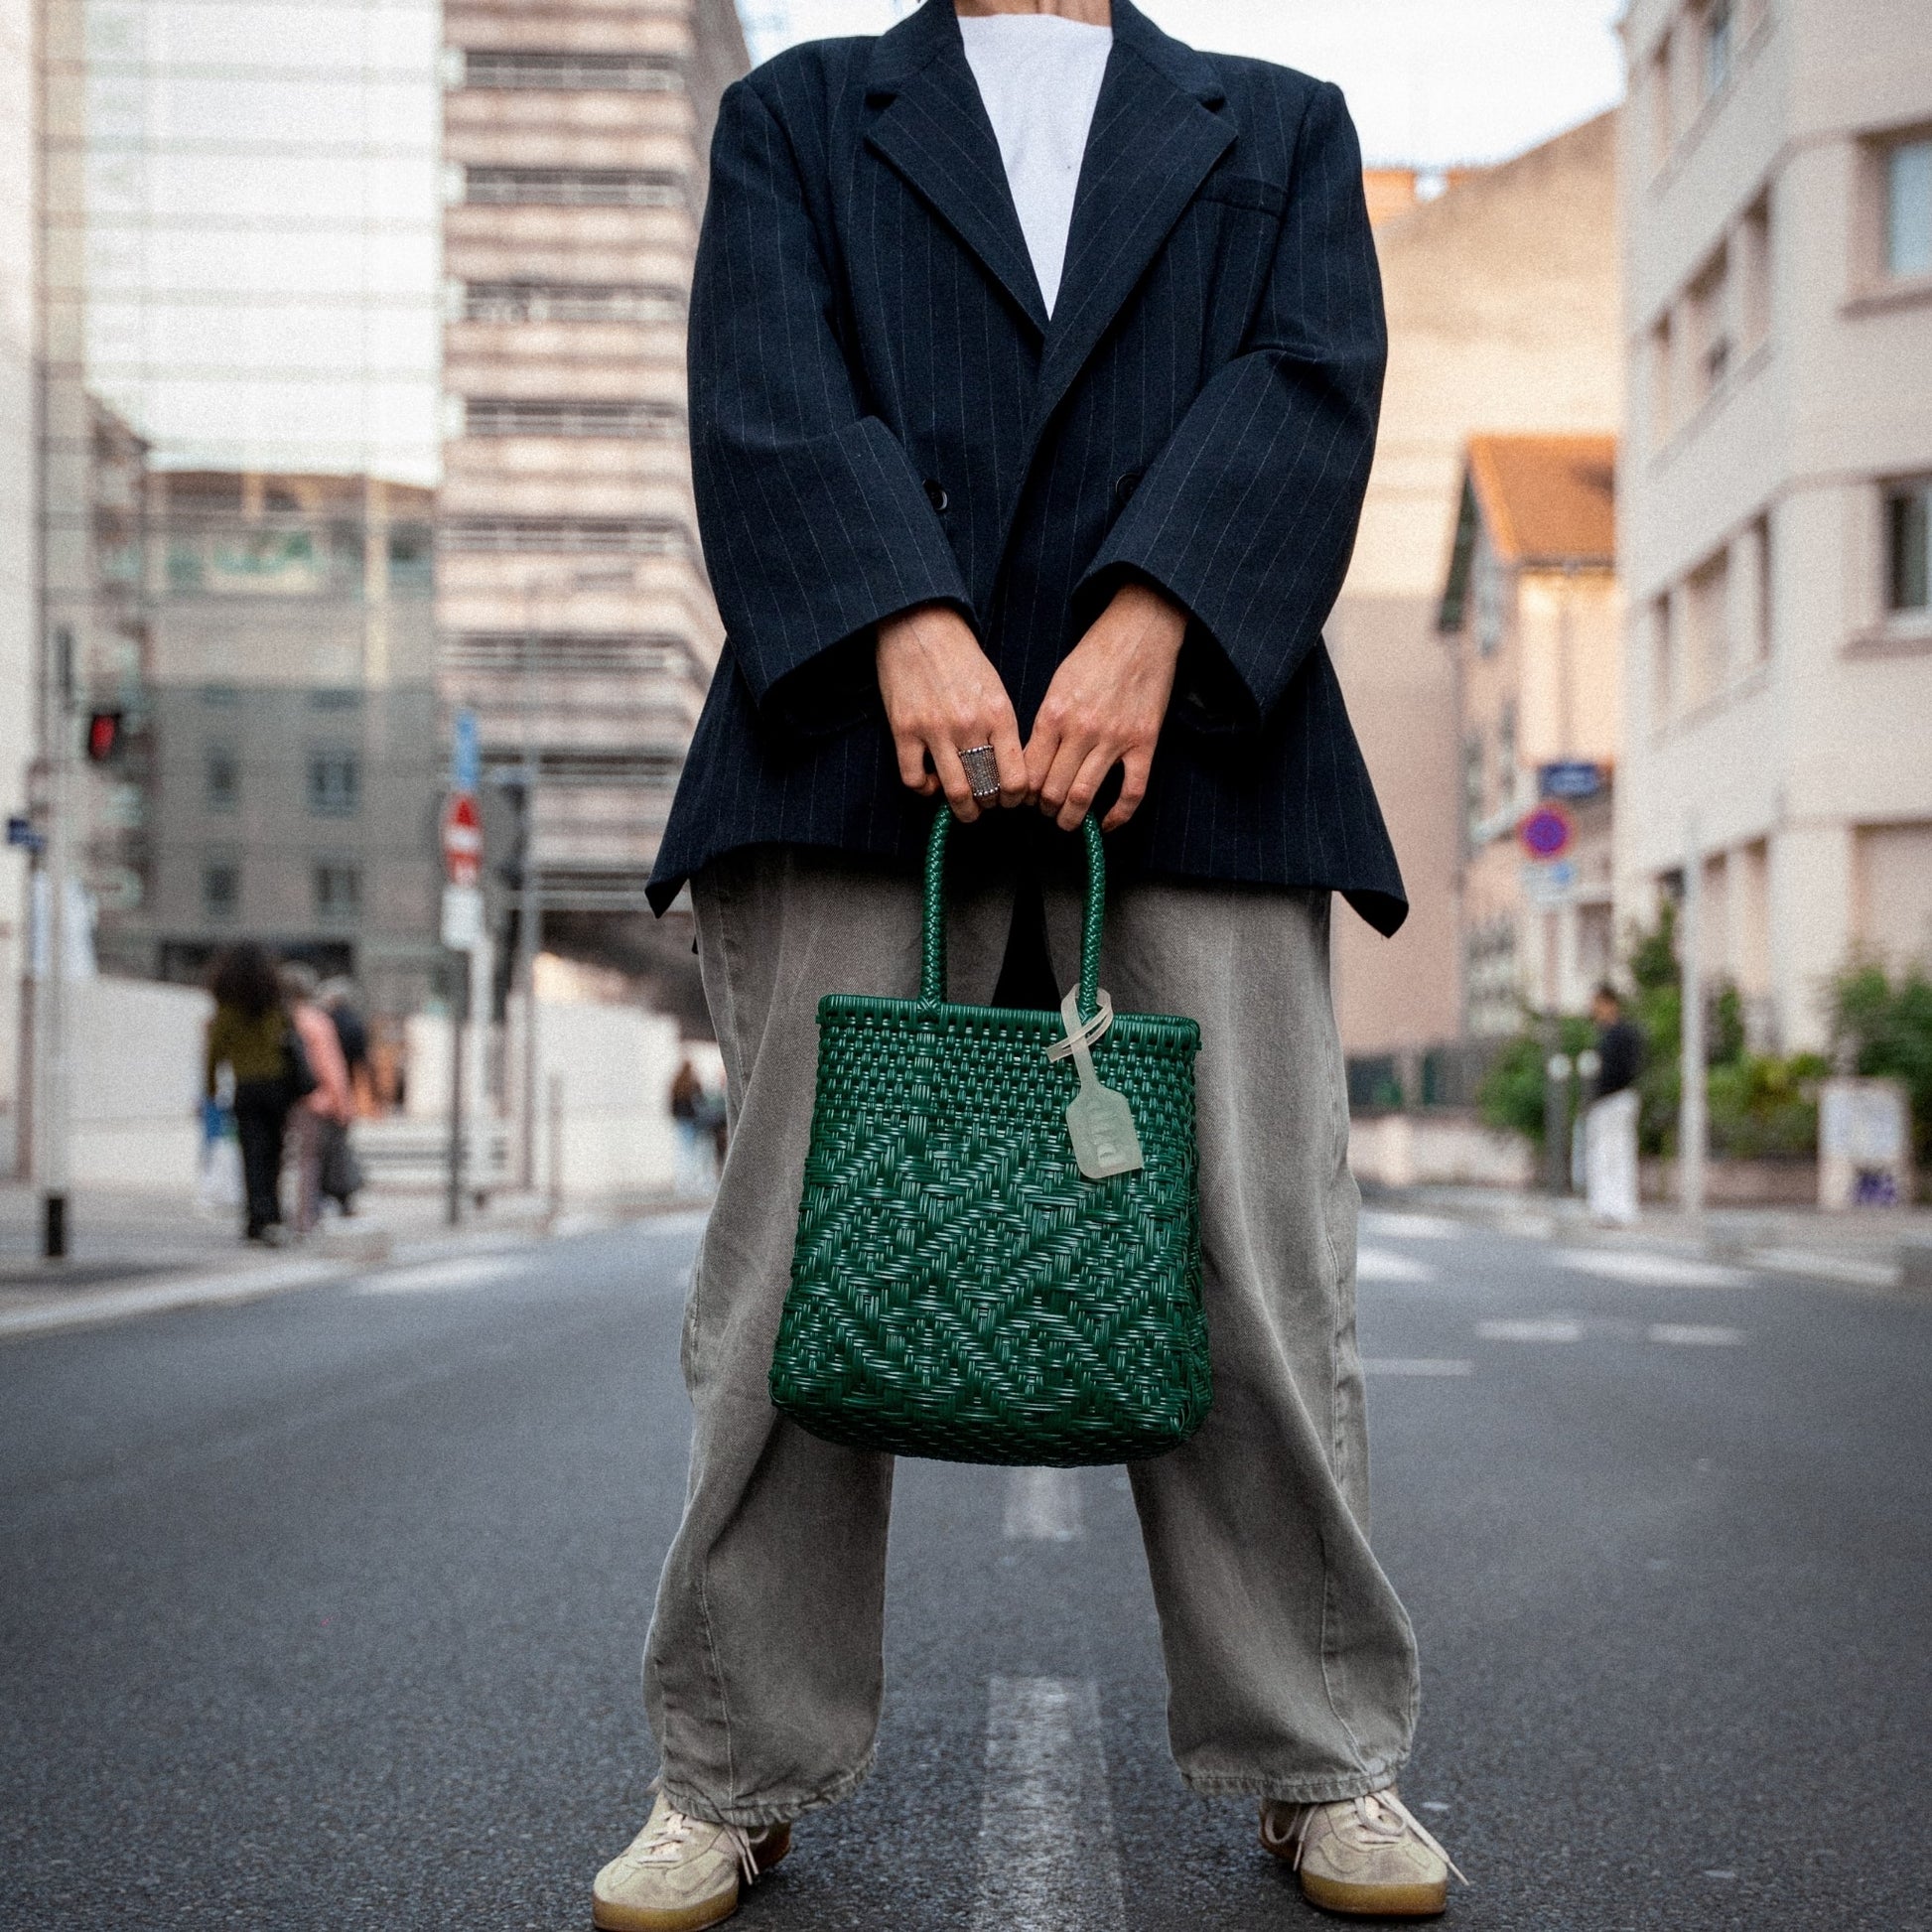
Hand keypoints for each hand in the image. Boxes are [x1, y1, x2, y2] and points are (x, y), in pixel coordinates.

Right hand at [876, 604, 1027, 821]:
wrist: (920, 625)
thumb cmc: (961, 657)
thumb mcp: (994, 688)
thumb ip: (1001, 727)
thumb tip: (1008, 768)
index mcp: (998, 714)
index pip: (1016, 776)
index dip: (1015, 797)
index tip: (1011, 799)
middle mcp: (969, 725)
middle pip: (986, 789)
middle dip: (989, 805)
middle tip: (988, 805)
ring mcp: (934, 729)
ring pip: (955, 791)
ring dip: (963, 808)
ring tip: (965, 808)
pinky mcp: (904, 730)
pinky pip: (914, 779)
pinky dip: (924, 790)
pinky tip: (931, 784)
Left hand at [1025, 581, 1186, 831]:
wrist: (1139, 632)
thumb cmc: (1095, 655)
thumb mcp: (1057, 683)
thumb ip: (1046, 723)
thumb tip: (1031, 762)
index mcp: (1054, 714)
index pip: (1028, 770)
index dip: (1022, 793)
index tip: (1023, 799)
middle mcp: (1081, 730)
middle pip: (1052, 788)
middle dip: (1044, 808)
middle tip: (1045, 811)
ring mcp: (1115, 739)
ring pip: (1083, 795)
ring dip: (1071, 817)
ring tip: (1066, 821)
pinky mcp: (1144, 743)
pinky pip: (1131, 791)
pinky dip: (1118, 815)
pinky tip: (1106, 824)